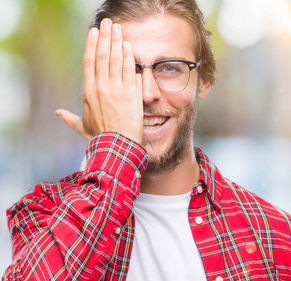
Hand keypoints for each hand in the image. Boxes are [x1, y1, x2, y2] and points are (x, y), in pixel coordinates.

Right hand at [55, 18, 142, 143]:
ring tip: (118, 28)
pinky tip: (128, 45)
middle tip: (107, 23)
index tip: (94, 32)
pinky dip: (128, 57)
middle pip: (102, 55)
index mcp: (88, 92)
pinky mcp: (130, 93)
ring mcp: (116, 89)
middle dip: (105, 37)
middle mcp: (100, 87)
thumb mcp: (82, 127)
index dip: (91, 45)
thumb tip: (58, 114)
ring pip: (115, 59)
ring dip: (116, 41)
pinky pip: (129, 70)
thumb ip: (70, 118)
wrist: (116, 146)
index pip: (89, 62)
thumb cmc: (99, 138)